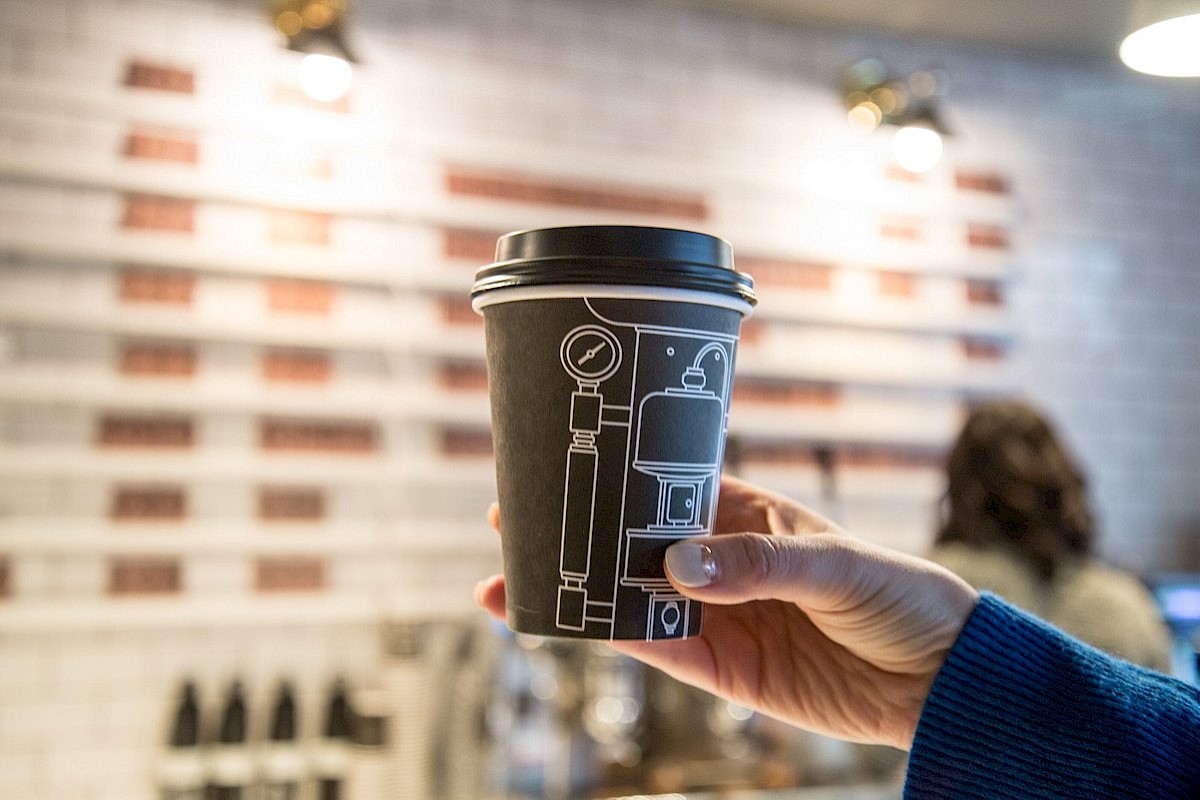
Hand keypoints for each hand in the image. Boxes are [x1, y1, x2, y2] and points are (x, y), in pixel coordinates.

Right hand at [475, 474, 977, 749]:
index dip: (616, 475)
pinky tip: (566, 622)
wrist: (939, 681)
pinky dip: (612, 636)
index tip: (563, 463)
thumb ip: (760, 566)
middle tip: (510, 519)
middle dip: (576, 530)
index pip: (668, 486)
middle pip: (634, 541)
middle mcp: (722, 560)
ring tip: (512, 579)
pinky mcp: (722, 669)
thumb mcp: (837, 566)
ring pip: (631, 596)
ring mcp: (718, 614)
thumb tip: (680, 566)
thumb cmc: (900, 596)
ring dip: (577, 588)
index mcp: (748, 514)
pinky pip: (656, 648)